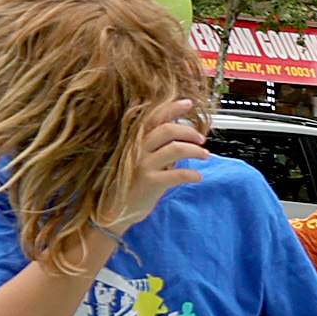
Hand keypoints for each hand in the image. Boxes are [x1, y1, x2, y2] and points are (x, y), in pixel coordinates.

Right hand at [100, 99, 209, 236]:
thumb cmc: (128, 186)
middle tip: (202, 138)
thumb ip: (157, 149)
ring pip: (175, 149)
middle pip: (167, 129)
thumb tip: (181, 139)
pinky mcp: (149, 183)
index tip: (188, 103)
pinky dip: (192, 174)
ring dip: (195, 150)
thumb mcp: (140, 162)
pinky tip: (197, 177)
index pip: (154, 118)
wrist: (111, 212)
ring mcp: (142, 166)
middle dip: (189, 130)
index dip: (172, 108)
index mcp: (135, 142)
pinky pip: (177, 174)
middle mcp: (137, 150)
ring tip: (204, 155)